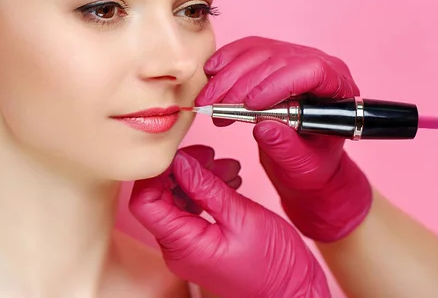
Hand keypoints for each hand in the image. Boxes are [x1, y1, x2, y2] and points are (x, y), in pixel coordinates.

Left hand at [129, 148, 330, 297]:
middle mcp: (177, 249)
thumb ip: (207, 187)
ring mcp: (187, 246)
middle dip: (182, 170)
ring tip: (227, 167)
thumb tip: (180, 161)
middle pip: (160, 197)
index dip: (157, 173)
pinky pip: (192, 209)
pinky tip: (227, 181)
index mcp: (182, 245)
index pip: (144, 202)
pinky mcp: (200, 242)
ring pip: (177, 200)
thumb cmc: (274, 265)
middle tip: (209, 155)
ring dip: (198, 178)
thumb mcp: (242, 217)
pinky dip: (206, 190)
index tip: (181, 153)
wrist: (293, 291)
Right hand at [196, 36, 371, 241]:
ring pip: (257, 53)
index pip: (312, 71)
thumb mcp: (302, 164)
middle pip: (278, 60)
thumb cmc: (311, 160)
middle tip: (217, 108)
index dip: (278, 83)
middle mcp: (318, 64)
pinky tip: (210, 75)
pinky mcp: (270, 56)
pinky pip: (245, 50)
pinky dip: (224, 60)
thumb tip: (262, 128)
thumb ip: (285, 147)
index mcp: (337, 88)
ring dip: (227, 76)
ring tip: (208, 101)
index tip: (250, 105)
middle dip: (241, 84)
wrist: (303, 156)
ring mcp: (293, 56)